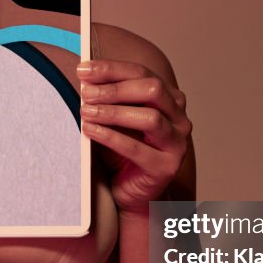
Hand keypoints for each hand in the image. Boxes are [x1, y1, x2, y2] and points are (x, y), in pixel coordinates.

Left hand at [77, 60, 191, 214]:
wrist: (131, 193)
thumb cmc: (122, 152)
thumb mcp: (115, 119)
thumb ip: (107, 98)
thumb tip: (84, 76)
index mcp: (170, 99)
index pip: (142, 73)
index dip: (111, 69)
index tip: (83, 68)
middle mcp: (179, 118)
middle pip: (152, 89)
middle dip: (115, 88)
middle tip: (86, 92)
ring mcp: (177, 143)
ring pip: (150, 117)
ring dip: (113, 112)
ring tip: (86, 111)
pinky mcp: (166, 167)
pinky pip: (137, 148)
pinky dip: (110, 137)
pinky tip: (90, 130)